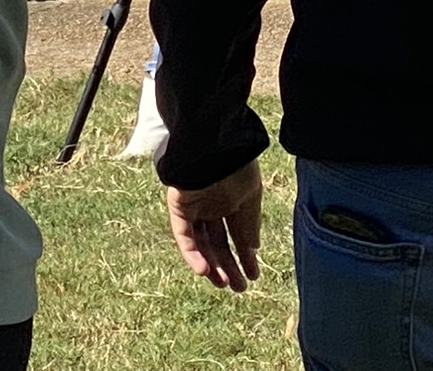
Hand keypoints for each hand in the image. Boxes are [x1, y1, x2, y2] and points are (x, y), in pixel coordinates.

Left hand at [166, 161, 262, 293]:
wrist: (215, 144)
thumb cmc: (237, 166)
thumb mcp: (251, 198)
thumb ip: (249, 224)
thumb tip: (253, 249)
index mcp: (231, 201)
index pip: (236, 235)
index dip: (244, 256)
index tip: (254, 275)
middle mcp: (211, 205)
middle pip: (218, 242)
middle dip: (228, 265)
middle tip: (239, 288)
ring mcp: (194, 206)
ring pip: (200, 242)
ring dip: (211, 265)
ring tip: (224, 285)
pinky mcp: (178, 204)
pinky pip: (183, 233)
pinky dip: (192, 252)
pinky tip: (204, 270)